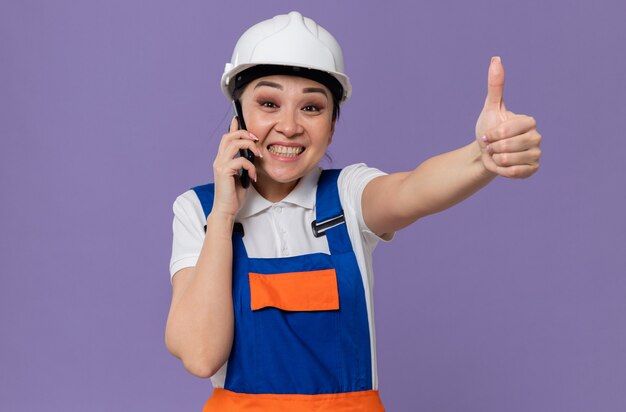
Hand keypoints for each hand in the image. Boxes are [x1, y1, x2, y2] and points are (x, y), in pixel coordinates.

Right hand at [211, 116, 261, 216]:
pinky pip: (240, 161)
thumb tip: (252, 156)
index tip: (238, 118)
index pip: (226, 138)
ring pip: (234, 143)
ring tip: (259, 155)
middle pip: (229, 136)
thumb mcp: (241, 176)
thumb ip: (244, 165)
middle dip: (244, 133)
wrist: (226, 210)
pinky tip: (253, 177)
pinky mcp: (224, 171)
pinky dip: (250, 167)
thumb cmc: (233, 195)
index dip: (233, 126)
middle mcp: (219, 160)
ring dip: (250, 147)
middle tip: (257, 139)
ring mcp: (220, 165)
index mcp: (222, 160)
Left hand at [475, 57, 541, 178]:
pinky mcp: (533, 169)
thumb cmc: (488, 128)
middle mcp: (536, 137)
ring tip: (496, 155)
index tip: (487, 135)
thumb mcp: (490, 107)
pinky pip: (517, 172)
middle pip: (510, 146)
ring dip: (497, 159)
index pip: (508, 130)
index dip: (493, 135)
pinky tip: (501, 165)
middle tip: (491, 146)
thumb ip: (495, 85)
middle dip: (494, 147)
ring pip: (512, 160)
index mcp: (529, 121)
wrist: (485, 153)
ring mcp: (536, 154)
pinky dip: (504, 170)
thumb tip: (496, 58)